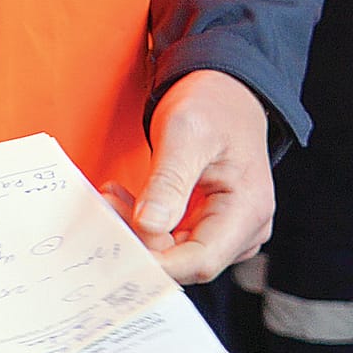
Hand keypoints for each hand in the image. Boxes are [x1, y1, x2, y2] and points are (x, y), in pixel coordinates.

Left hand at [119, 70, 272, 283]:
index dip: (156, 260)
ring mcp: (229, 228)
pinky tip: (124, 199)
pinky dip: (146, 223)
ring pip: (176, 249)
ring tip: (112, 196)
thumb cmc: (211, 106)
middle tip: (105, 205)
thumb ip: (168, 182)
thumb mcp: (185, 134)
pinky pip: (175, 236)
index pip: (200, 260)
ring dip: (139, 230)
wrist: (224, 92)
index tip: (116, 241)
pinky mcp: (210, 222)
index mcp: (247, 210)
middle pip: (185, 258)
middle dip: (140, 239)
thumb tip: (149, 226)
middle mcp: (244, 228)